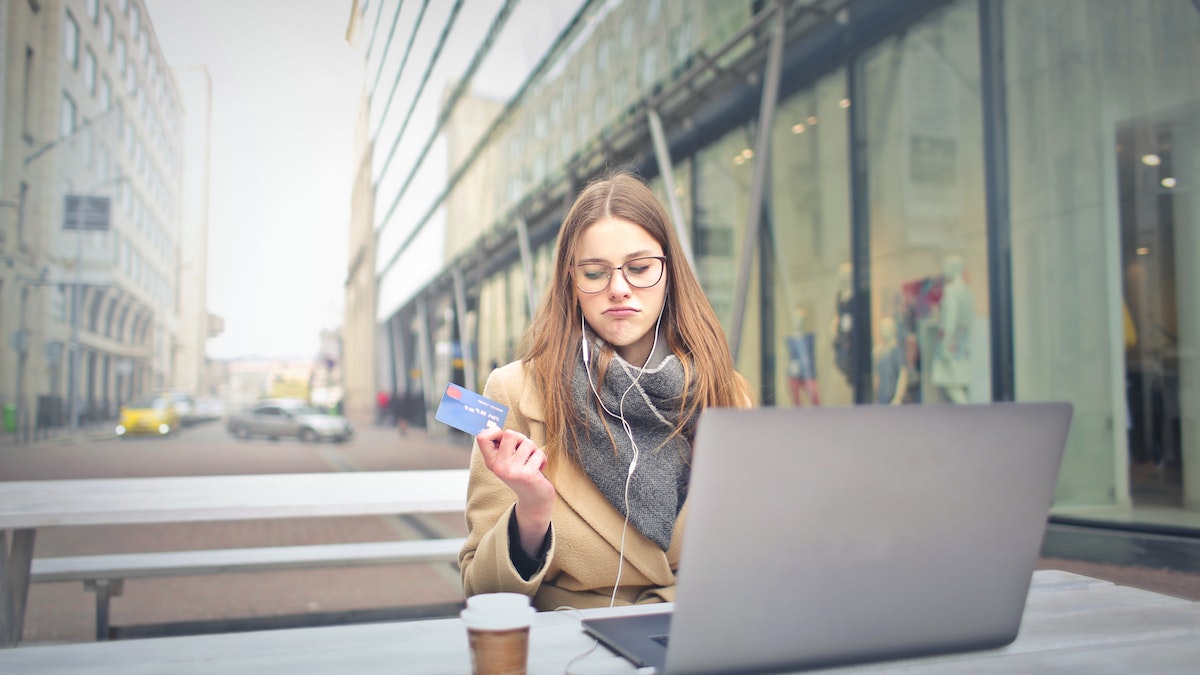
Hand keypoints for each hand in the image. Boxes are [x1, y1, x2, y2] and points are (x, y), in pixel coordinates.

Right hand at [476, 428, 554, 556]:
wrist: (534, 500)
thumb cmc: (522, 473)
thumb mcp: (507, 461)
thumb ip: (502, 446)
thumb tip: (494, 427)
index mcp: (491, 462)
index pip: (482, 437)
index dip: (495, 431)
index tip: (504, 438)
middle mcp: (498, 467)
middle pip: (510, 434)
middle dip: (521, 438)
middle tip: (524, 450)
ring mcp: (512, 471)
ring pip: (527, 443)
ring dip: (534, 450)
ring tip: (531, 462)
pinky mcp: (527, 475)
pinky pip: (538, 453)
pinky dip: (542, 459)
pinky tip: (539, 469)